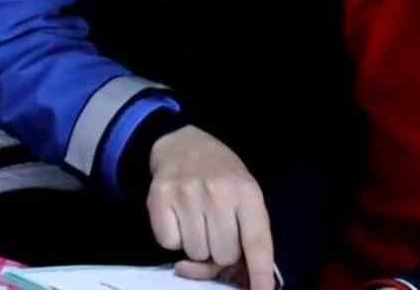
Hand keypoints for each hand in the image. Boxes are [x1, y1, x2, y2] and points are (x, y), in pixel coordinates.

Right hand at [147, 126, 274, 289]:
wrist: (183, 144)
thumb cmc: (221, 177)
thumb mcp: (244, 195)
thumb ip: (248, 233)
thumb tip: (240, 278)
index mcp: (246, 192)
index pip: (257, 242)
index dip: (260, 273)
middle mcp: (217, 192)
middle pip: (223, 256)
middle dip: (221, 251)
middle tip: (217, 229)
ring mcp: (186, 194)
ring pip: (195, 254)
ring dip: (197, 245)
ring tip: (198, 219)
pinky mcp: (159, 197)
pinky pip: (169, 244)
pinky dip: (174, 237)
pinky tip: (179, 216)